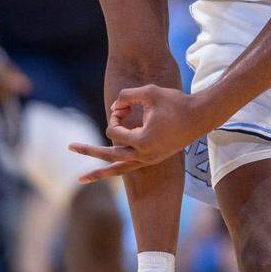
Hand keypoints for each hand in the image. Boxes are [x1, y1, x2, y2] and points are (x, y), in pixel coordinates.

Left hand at [71, 85, 213, 182]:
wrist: (201, 116)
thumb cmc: (176, 102)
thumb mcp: (149, 92)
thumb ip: (127, 96)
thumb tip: (113, 107)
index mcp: (142, 142)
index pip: (114, 131)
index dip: (116, 115)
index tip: (127, 104)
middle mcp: (144, 155)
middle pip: (109, 156)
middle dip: (88, 151)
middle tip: (69, 146)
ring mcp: (149, 160)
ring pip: (119, 169)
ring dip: (100, 172)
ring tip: (81, 179)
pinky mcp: (153, 159)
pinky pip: (129, 167)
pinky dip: (116, 168)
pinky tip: (105, 169)